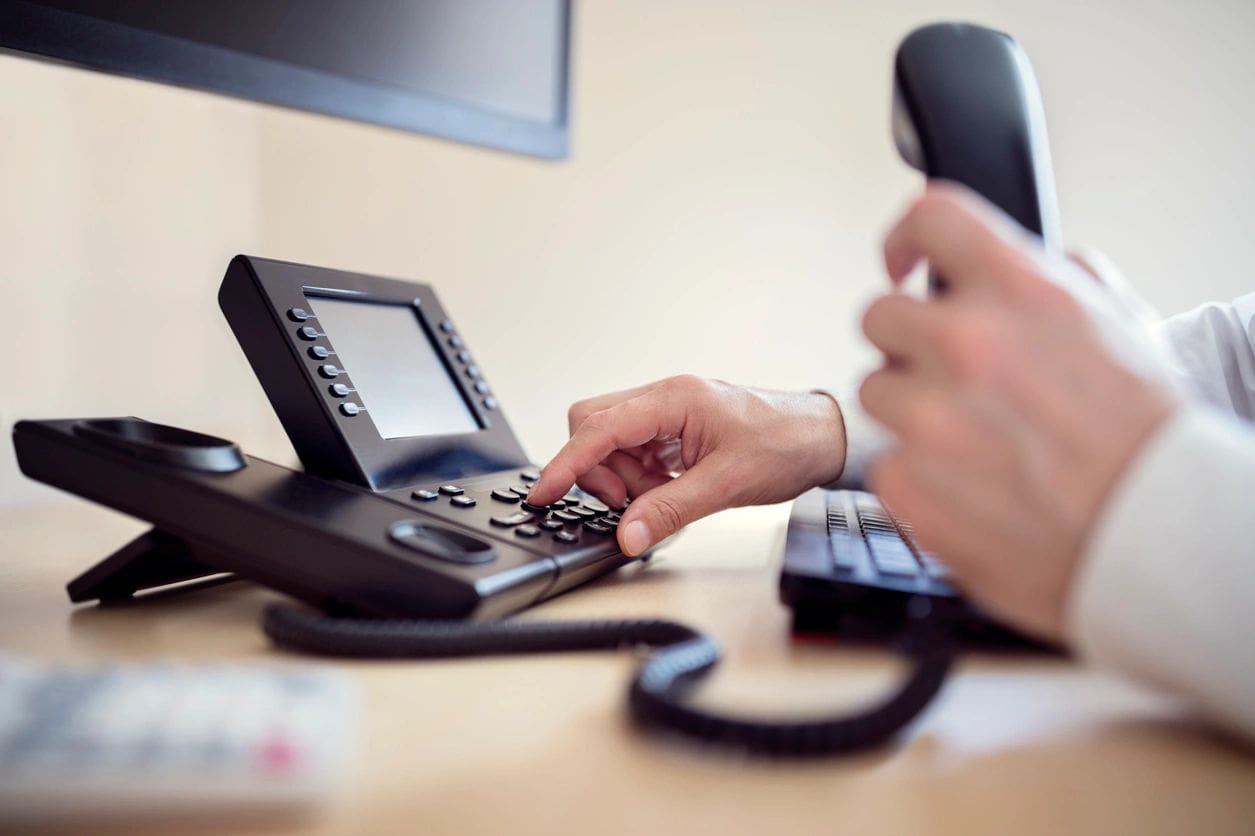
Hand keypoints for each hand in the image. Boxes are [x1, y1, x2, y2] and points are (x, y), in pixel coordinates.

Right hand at [526, 376, 846, 555]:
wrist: (824, 437)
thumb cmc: (786, 444)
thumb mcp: (727, 484)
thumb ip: (671, 509)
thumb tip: (627, 534)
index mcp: (674, 398)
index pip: (598, 428)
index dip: (566, 464)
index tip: (543, 493)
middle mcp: (665, 398)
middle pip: (593, 425)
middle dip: (597, 468)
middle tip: (629, 500)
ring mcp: (668, 414)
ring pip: (611, 442)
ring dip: (623, 476)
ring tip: (662, 495)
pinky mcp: (675, 430)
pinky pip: (635, 451)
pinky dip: (640, 476)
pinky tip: (669, 489)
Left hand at [861, 184, 1177, 641]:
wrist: (1155, 538)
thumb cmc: (1147, 440)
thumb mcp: (1121, 326)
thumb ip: (1057, 280)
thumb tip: (1018, 265)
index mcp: (1021, 292)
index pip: (932, 219)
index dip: (908, 237)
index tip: (903, 264)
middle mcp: (966, 343)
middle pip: (879, 316)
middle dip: (908, 344)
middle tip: (947, 375)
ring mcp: (929, 414)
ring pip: (875, 390)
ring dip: (910, 409)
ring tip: (972, 440)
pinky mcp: (907, 480)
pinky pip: (884, 460)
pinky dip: (918, 474)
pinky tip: (970, 485)